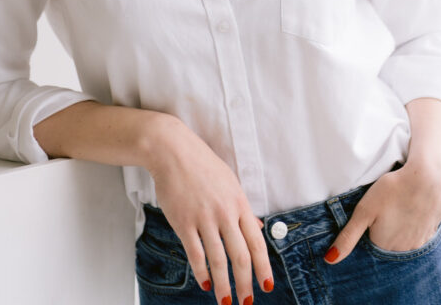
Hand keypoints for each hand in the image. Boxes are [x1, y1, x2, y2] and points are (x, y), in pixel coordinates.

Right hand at [146, 115, 273, 304]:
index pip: (257, 242)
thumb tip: (257, 228)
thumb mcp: (229, 182)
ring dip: (224, 286)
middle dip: (245, 284)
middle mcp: (225, 212)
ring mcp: (204, 218)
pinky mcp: (184, 222)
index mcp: (239, 202)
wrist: (173, 151)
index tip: (267, 286)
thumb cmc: (202, 165)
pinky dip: (201, 273)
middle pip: (240, 257)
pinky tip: (205, 284)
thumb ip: (242, 208)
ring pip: (218, 260)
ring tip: (226, 302)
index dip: (263, 267)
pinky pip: (196, 254)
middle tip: (247, 303)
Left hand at [323, 157, 440, 262]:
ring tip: (397, 207)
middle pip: (386, 244)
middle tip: (385, 207)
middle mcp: (403, 251)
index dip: (368, 227)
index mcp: (384, 247)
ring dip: (399, 229)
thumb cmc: (393, 191)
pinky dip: (412, 225)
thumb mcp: (364, 211)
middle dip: (383, 230)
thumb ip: (348, 237)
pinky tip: (410, 209)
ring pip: (403, 240)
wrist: (428, 178)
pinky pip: (417, 234)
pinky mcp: (431, 233)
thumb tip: (330, 260)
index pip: (369, 244)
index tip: (371, 213)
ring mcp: (420, 243)